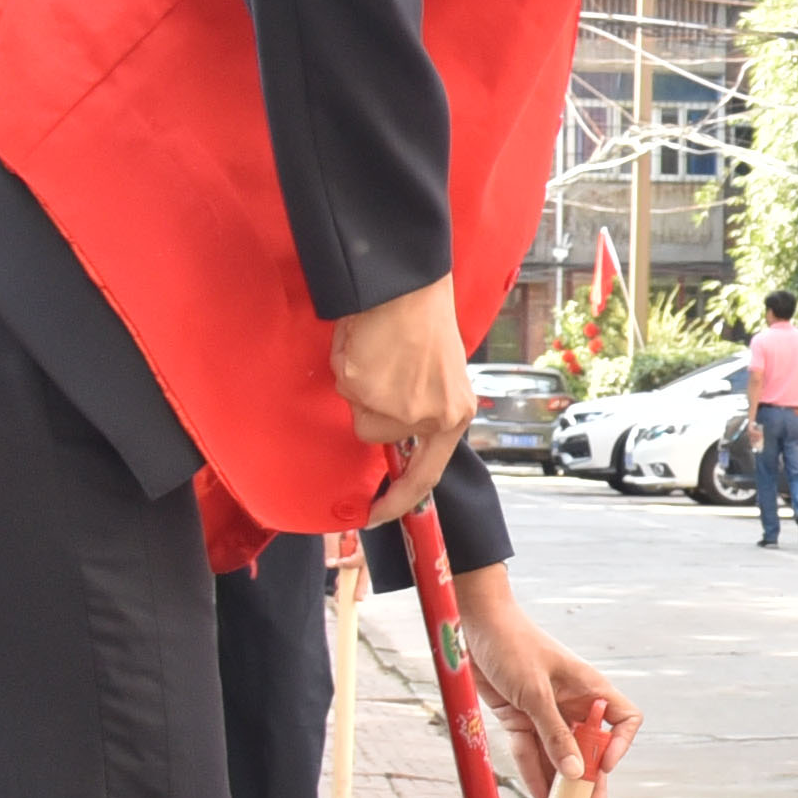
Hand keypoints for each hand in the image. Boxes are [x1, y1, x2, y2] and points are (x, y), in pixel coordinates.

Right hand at [331, 287, 477, 521]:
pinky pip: (343, 387)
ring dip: (358, 383)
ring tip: (378, 350)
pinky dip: (346, 365)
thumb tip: (392, 430)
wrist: (409, 283)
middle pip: (376, 434)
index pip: (427, 473)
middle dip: (370, 403)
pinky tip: (367, 342)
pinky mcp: (367, 392)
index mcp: (455, 415)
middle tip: (385, 364)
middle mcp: (430, 418)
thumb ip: (422, 408)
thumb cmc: (423, 319)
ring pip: (357, 410)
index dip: (401, 498)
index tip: (379, 513)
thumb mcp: (439, 375)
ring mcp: (397, 408)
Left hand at [452, 567, 626, 797]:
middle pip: (591, 750)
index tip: (604, 766)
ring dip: (561, 786)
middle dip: (591, 783)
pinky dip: (535, 775)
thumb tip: (576, 773)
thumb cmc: (513, 645)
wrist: (475, 625)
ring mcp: (547, 713)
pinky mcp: (521, 719)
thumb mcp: (535, 691)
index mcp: (589, 689)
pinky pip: (532, 753)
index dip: (619, 745)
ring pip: (561, 757)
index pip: (623, 720)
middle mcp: (573, 704)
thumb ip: (555, 734)